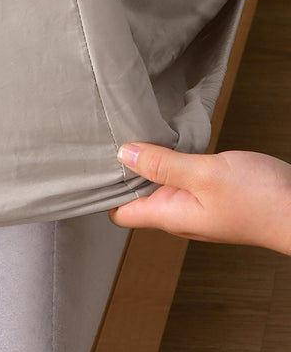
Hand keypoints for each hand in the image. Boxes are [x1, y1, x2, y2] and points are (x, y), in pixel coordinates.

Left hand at [110, 142, 290, 254]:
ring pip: (159, 185)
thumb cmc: (262, 200)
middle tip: (105, 139)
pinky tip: (166, 143)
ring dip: (147, 164)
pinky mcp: (214, 195)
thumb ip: (163, 165)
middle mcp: (180, 214)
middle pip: (135, 197)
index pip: (120, 213)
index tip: (89, 164)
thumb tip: (123, 154)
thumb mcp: (205, 174)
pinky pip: (181, 179)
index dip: (102, 191)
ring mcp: (198, 205)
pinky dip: (171, 162)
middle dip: (121, 172)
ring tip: (130, 135)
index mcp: (170, 216)